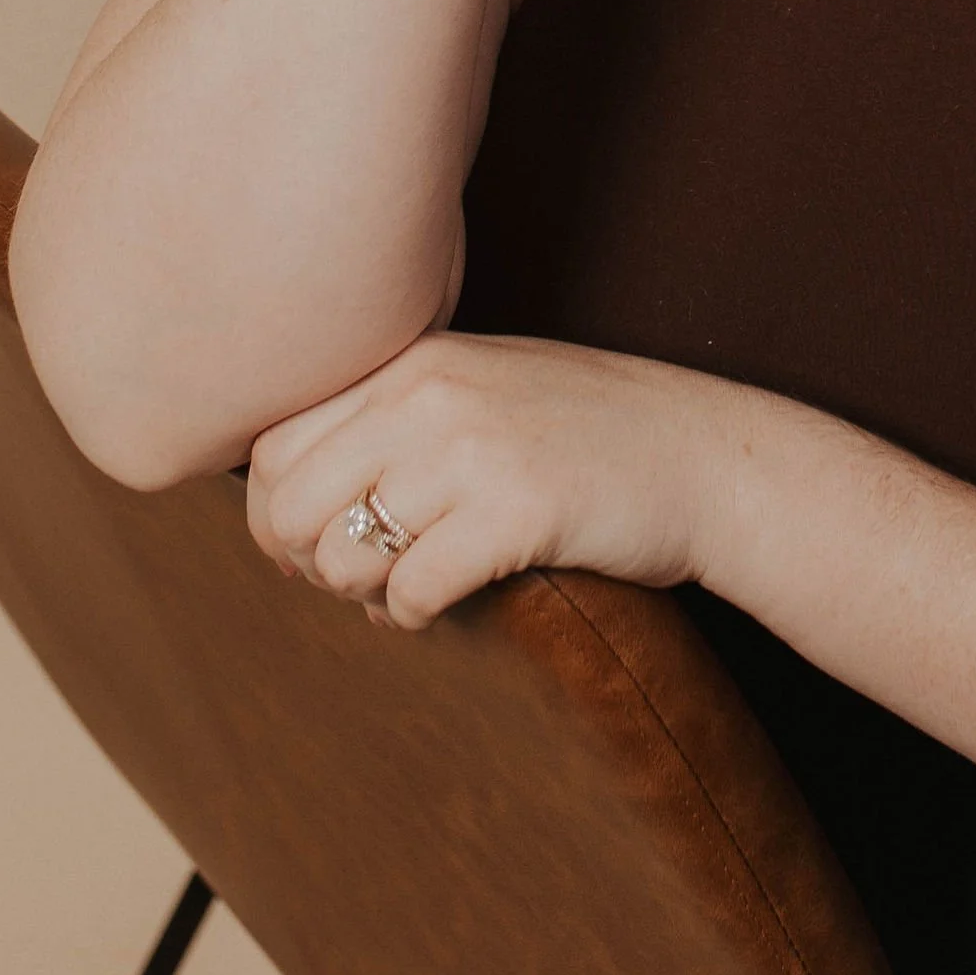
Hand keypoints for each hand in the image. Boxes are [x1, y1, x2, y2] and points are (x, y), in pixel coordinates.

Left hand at [245, 331, 726, 628]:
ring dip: (361, 593)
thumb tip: (280, 506)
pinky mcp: (518, 510)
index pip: (273, 443)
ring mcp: (474, 448)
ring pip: (342, 554)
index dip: (274, 513)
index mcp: (414, 358)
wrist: (702, 455)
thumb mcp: (476, 390)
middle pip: (291, 503)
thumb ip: (387, 419)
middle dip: (306, 560)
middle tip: (355, 576)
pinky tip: (443, 605)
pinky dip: (413, 617)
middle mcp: (432, 392)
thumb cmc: (583, 433)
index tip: (310, 544)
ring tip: (402, 589)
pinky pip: (412, 591)